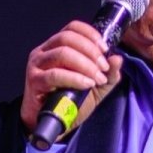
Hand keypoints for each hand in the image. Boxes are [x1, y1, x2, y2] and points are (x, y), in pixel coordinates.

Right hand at [20, 20, 123, 134]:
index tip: (105, 49)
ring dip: (85, 64)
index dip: (91, 34)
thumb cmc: (71, 102)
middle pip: (68, 38)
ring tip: (97, 78)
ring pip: (63, 53)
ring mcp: (37, 65)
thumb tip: (117, 58)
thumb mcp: (96, 86)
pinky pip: (55, 74)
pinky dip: (75, 78)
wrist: (54, 125)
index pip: (72, 27)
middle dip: (91, 51)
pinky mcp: (34, 81)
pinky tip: (87, 84)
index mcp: (57, 46)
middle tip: (104, 68)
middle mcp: (44, 51)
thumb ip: (109, 73)